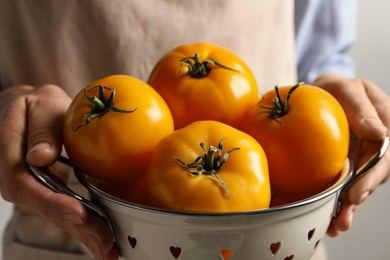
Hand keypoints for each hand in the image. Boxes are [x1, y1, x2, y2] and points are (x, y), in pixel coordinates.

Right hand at [0, 85, 117, 259]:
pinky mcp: (50, 192)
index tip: (78, 214)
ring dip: (85, 234)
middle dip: (77, 229)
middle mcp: (19, 182)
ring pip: (58, 215)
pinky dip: (86, 225)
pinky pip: (66, 210)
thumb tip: (41, 157)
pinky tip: (103, 237)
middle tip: (105, 245)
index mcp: (9, 159)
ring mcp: (35, 190)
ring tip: (109, 250)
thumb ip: (41, 130)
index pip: (27, 187)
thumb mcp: (39, 107)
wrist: (31, 111)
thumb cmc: (35, 106)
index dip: (52, 203)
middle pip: (47, 209)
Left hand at [313, 73, 389, 235]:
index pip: (384, 157)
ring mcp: (362, 157)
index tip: (357, 193)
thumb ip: (362, 108)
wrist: (320, 93)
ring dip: (349, 207)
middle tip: (343, 216)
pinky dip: (338, 202)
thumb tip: (379, 133)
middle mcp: (376, 147)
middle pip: (374, 177)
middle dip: (358, 198)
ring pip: (360, 185)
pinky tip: (330, 218)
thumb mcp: (348, 89)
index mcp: (384, 128)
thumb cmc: (335, 88)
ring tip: (335, 225)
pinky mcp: (346, 165)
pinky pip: (346, 184)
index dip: (372, 177)